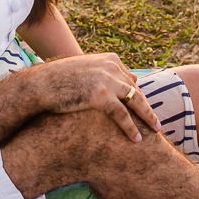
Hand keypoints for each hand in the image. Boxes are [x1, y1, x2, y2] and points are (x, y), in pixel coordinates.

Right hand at [30, 54, 161, 142]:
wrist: (42, 83)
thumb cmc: (61, 78)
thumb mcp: (87, 70)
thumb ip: (107, 73)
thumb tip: (132, 76)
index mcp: (110, 59)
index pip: (131, 80)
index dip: (138, 97)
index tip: (145, 110)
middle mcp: (112, 67)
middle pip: (136, 90)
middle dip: (147, 108)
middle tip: (157, 123)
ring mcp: (107, 81)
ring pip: (135, 102)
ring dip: (147, 117)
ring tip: (155, 131)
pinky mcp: (100, 96)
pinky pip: (122, 115)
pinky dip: (131, 128)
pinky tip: (136, 139)